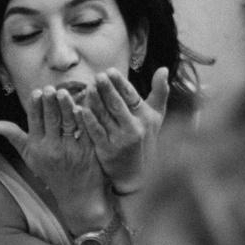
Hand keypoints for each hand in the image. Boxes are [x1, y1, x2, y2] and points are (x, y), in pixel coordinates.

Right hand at [0, 86, 107, 217]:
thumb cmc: (52, 173)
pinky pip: (84, 132)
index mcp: (38, 147)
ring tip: (64, 92)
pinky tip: (81, 107)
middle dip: (50, 103)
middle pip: (51, 120)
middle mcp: (52, 149)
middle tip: (50, 88)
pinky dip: (82, 119)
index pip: (35, 122)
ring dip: (66, 106)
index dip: (36, 106)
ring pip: (67, 124)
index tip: (36, 92)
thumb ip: (15, 138)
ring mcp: (71, 150)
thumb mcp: (30, 158)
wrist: (77, 196)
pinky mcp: (88, 152)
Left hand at [71, 68, 170, 192]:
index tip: (109, 71)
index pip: (131, 96)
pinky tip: (81, 109)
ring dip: (95, 101)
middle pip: (117, 104)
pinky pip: (96, 132)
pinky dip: (88, 120)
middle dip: (107, 89)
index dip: (120, 83)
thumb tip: (164, 69)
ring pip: (105, 116)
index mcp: (145, 117)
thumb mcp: (156, 117)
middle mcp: (135, 128)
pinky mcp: (107, 150)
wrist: (137, 175)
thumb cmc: (145, 141)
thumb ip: (160, 92)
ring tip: (88, 88)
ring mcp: (120, 140)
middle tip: (97, 76)